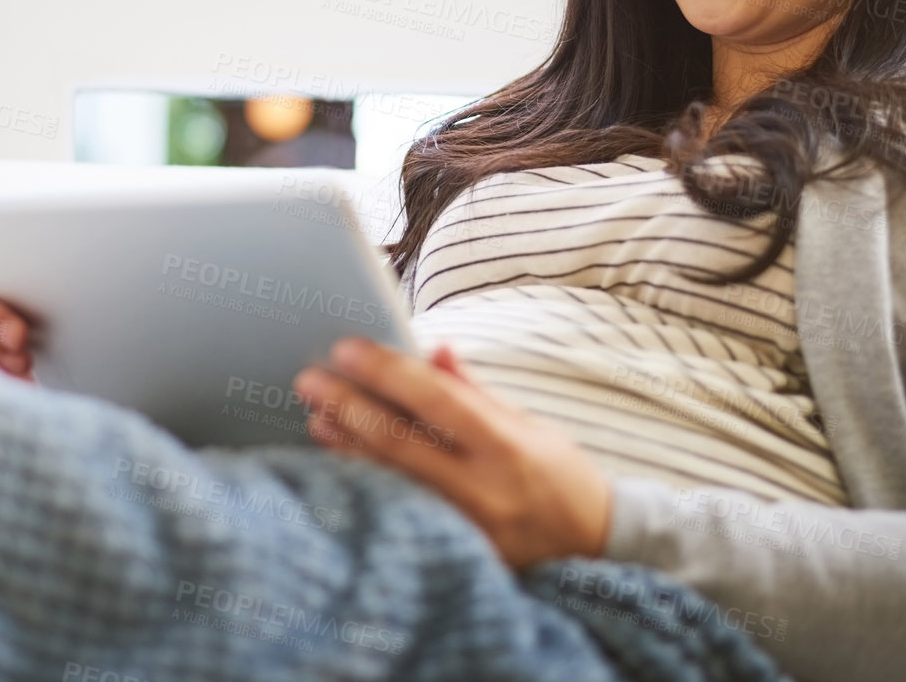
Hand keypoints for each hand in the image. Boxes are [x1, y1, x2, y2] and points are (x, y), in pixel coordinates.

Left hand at [293, 337, 611, 570]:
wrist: (595, 548)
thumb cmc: (561, 477)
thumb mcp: (529, 425)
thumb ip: (473, 391)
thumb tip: (432, 349)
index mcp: (506, 448)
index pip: (434, 400)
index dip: (387, 371)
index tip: (346, 348)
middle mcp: (483, 492)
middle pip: (398, 442)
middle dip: (349, 405)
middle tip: (310, 380)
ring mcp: (463, 531)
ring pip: (389, 481)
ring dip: (346, 445)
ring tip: (317, 416)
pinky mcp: (451, 556)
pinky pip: (398, 513)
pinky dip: (368, 483)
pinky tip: (342, 462)